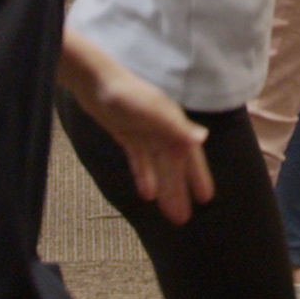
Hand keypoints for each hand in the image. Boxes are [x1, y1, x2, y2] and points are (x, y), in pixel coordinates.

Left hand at [65, 39, 211, 222]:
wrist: (93, 79)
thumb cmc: (124, 92)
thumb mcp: (151, 110)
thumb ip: (175, 126)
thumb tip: (203, 139)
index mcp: (172, 123)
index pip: (189, 155)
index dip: (198, 175)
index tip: (205, 197)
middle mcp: (162, 129)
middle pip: (173, 165)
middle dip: (179, 190)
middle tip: (183, 218)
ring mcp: (145, 133)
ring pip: (158, 166)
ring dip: (163, 188)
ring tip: (169, 213)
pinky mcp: (128, 135)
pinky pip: (140, 161)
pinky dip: (144, 176)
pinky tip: (147, 194)